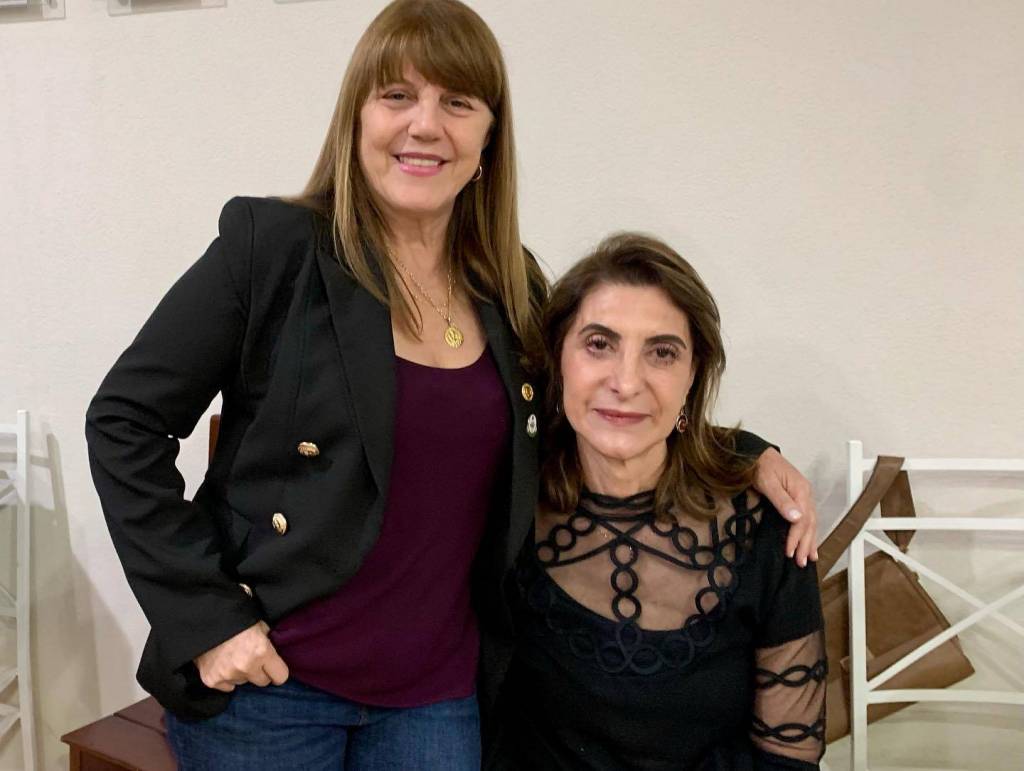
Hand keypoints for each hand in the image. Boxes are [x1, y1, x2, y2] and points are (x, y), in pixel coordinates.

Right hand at [194, 621, 288, 691]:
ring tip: (234, 658)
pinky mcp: (212, 680)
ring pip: (244, 683)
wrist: (206, 618)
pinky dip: (226, 678)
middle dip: (260, 672)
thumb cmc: (237, 619)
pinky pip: (227, 686)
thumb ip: (268, 643)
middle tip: (252, 660)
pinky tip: (223, 664)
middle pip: (262, 682)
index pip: (280, 676)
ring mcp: (228, 675)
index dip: (278, 671)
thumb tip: (274, 656)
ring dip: (242, 674)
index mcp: (262, 652)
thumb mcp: (260, 626)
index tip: (274, 669)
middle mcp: (247, 667)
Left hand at [752, 448, 818, 566]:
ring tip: (810, 557)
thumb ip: (782, 500)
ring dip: (810, 540)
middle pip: (809, 523)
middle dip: (805, 544)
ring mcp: (802, 495)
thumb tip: (797, 518)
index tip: (790, 552)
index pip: (802, 520)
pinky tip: (808, 540)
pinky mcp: (796, 496)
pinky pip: (806, 517)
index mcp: (801, 490)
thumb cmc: (759, 466)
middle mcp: (805, 493)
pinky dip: (807, 531)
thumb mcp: (768, 482)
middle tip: (801, 562)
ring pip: (810, 522)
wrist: (755, 453)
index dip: (796, 538)